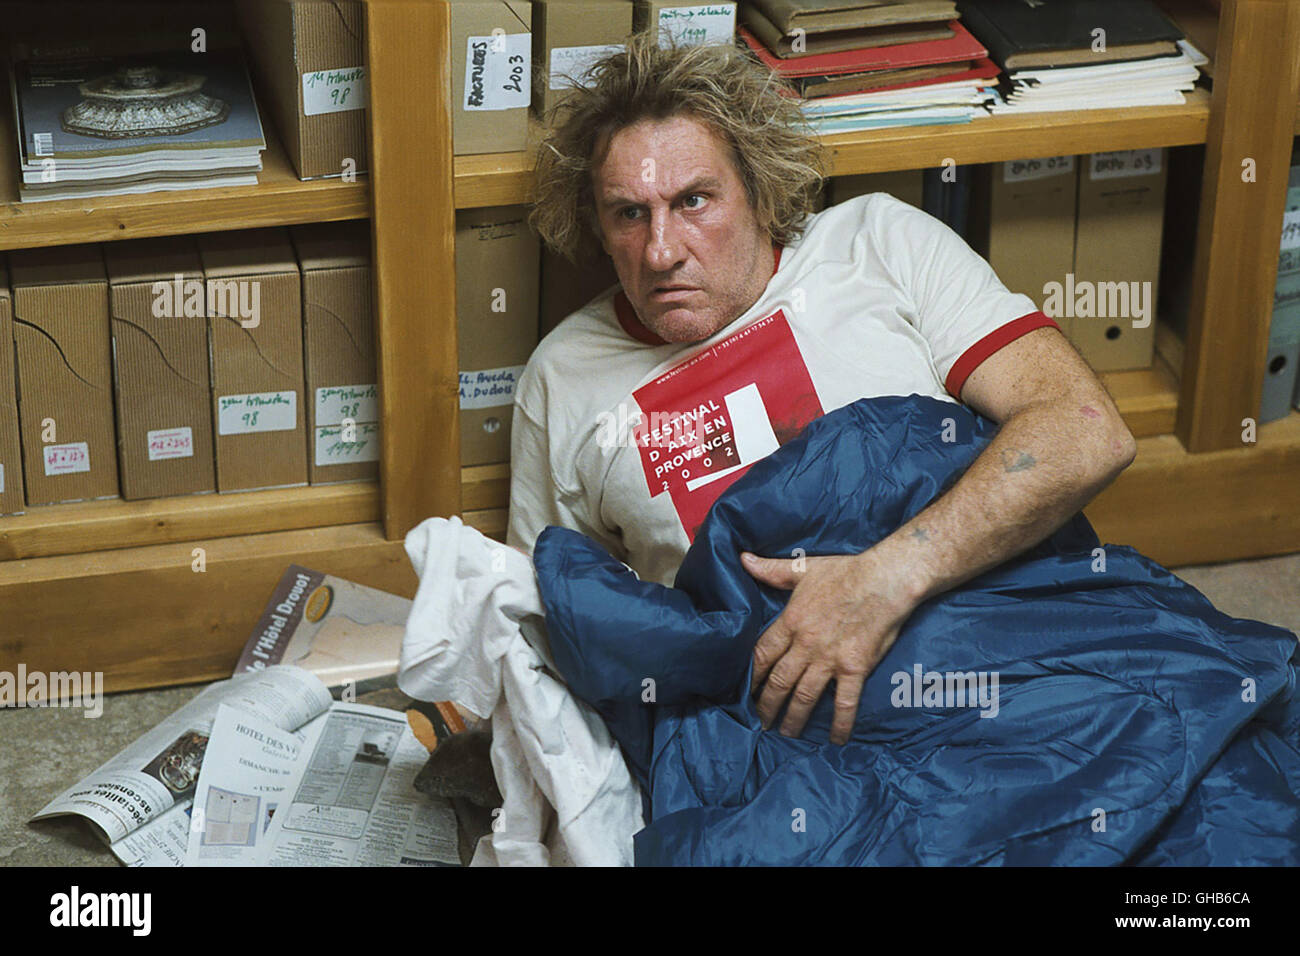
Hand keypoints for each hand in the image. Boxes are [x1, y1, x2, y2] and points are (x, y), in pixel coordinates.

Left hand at [742, 549, 916, 744]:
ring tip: (785, 733)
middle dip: (766, 704)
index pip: (761, 655)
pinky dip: (840, 723)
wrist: (885, 579)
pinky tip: (836, 740)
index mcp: (791, 622)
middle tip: (758, 722)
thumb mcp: (803, 568)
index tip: (741, 692)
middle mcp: (806, 644)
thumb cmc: (845, 571)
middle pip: (778, 681)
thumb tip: (743, 558)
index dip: (749, 676)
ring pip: (805, 695)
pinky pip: (845, 702)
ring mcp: (830, 659)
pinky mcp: (855, 668)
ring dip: (793, 717)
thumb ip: (771, 570)